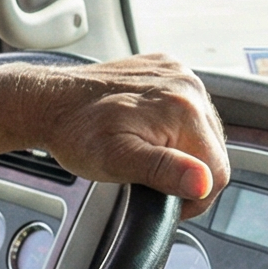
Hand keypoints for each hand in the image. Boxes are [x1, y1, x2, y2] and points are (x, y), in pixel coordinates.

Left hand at [32, 55, 228, 218]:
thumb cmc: (76, 132)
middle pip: (213, 151)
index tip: (165, 200)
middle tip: (149, 176)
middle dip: (186, 172)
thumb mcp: (116, 161)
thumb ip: (163, 170)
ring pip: (203, 132)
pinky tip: (147, 131)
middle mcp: (188, 83)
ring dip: (181, 149)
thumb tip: (202, 181)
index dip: (194, 197)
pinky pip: (189, 108)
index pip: (217, 171)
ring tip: (145, 152)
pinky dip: (173, 126)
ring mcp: (179, 72)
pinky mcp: (168, 69)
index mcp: (184, 107)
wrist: (50, 100)